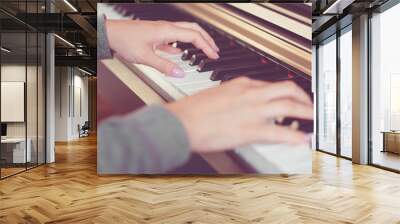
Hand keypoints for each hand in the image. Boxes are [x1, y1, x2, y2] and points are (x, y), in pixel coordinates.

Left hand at [105, 20, 218, 76]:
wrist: (109, 34)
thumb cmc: (124, 40)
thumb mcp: (146, 57)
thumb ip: (165, 66)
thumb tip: (181, 73)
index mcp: (167, 31)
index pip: (195, 37)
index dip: (207, 46)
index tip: (214, 56)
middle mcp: (166, 28)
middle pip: (193, 30)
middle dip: (206, 40)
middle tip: (214, 50)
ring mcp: (161, 30)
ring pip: (184, 32)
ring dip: (196, 41)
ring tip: (203, 50)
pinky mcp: (155, 35)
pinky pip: (173, 38)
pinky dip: (181, 45)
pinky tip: (179, 53)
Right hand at [165, 77, 312, 152]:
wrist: (180, 121)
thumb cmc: (192, 111)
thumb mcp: (216, 96)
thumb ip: (233, 97)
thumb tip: (243, 105)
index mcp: (240, 85)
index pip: (270, 84)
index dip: (285, 92)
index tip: (290, 98)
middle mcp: (250, 94)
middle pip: (287, 89)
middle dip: (303, 97)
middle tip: (310, 105)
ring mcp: (251, 111)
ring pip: (289, 105)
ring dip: (306, 112)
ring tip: (314, 119)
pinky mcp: (249, 130)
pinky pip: (279, 131)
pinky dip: (294, 135)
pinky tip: (302, 139)